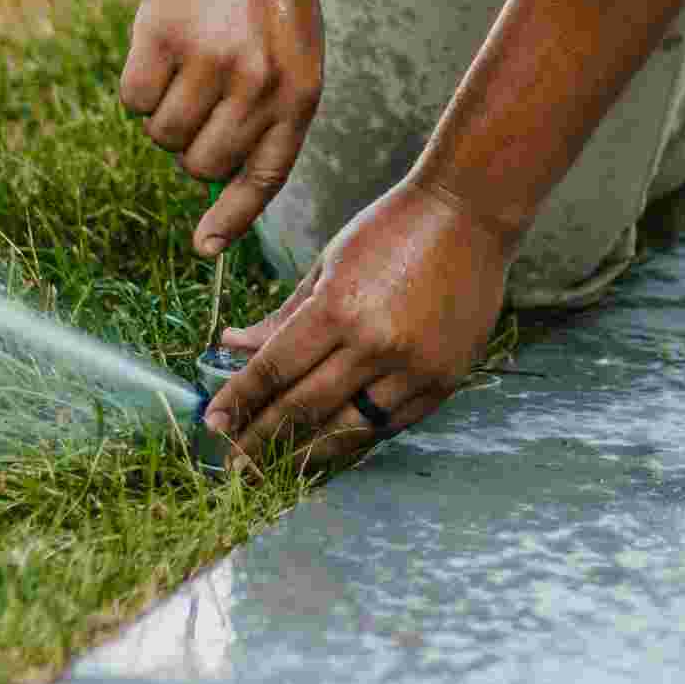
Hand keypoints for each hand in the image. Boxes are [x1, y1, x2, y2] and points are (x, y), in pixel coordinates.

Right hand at [121, 0, 323, 255]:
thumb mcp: (297, 52)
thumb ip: (272, 113)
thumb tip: (224, 185)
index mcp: (300, 93)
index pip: (263, 179)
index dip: (231, 219)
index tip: (203, 247)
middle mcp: (258, 85)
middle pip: (200, 164)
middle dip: (190, 144)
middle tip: (196, 98)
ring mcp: (210, 62)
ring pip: (162, 135)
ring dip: (162, 111)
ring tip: (183, 62)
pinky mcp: (162, 38)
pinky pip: (133, 100)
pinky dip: (137, 84)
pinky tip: (157, 46)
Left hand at [202, 178, 509, 468]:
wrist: (471, 215)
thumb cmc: (392, 229)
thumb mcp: (328, 263)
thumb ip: (282, 314)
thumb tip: (232, 345)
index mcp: (340, 307)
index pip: (276, 369)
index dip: (240, 400)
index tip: (213, 423)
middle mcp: (376, 344)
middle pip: (305, 407)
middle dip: (262, 437)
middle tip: (233, 461)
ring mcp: (415, 367)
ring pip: (349, 429)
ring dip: (307, 453)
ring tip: (276, 468)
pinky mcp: (444, 381)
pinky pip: (390, 424)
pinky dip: (356, 438)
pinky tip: (330, 446)